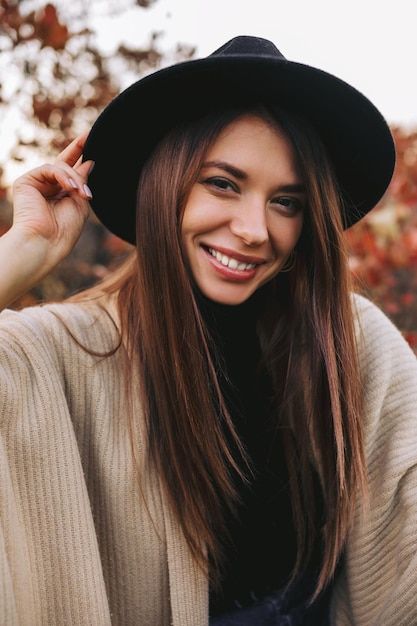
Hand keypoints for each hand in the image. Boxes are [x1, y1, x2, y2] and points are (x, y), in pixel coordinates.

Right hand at [0, 133, 93, 308]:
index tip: (96, 142)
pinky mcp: (26, 182)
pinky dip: (63, 177)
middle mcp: (48, 186)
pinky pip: (49, 169)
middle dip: (79, 147)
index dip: (84, 156)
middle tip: (92, 134)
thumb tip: (90, 161)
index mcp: (62, 194)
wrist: (46, 244)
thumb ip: (83, 182)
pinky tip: (72, 189)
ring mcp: (36, 183)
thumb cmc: (65, 230)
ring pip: (60, 166)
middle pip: (64, 160)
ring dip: (75, 179)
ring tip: (83, 194)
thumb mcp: (80, 202)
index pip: (74, 170)